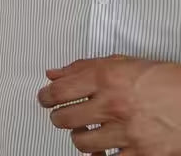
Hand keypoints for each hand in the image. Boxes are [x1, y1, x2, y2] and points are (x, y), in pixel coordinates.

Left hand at [38, 54, 180, 153]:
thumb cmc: (164, 79)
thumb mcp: (121, 62)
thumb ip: (84, 67)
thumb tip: (56, 73)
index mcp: (105, 77)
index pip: (59, 90)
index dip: (45, 96)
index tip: (44, 99)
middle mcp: (113, 104)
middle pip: (65, 117)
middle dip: (58, 117)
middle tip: (60, 116)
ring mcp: (127, 132)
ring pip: (82, 142)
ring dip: (80, 137)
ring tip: (84, 132)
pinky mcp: (142, 153)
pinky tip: (104, 151)